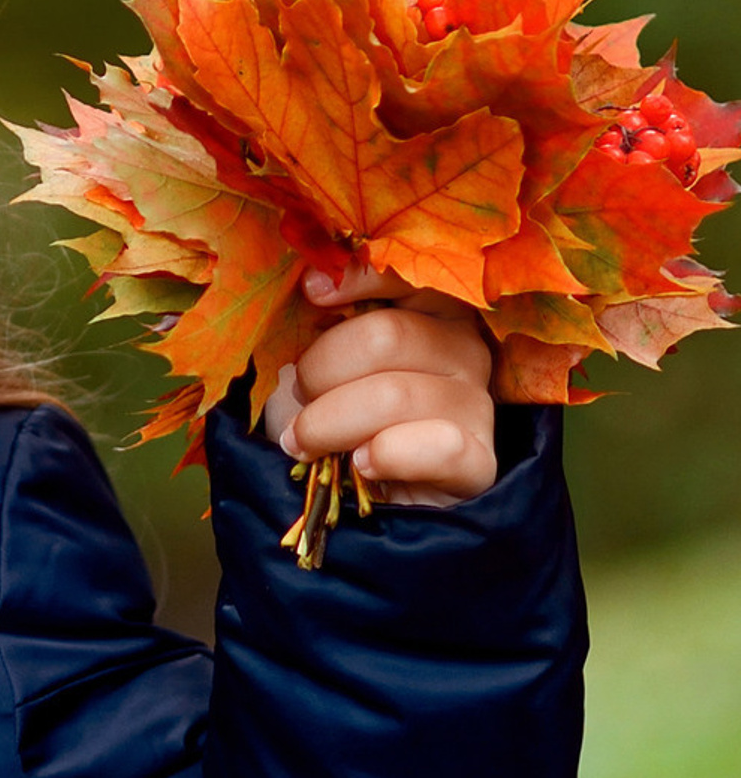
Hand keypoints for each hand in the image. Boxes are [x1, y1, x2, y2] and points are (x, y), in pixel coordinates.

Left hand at [263, 262, 496, 506]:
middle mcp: (463, 350)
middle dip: (320, 371)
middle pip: (386, 335)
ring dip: (329, 423)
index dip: (359, 277)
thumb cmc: (329, 421)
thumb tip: (313, 281)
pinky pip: (438, 445)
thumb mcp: (314, 367)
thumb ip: (317, 324)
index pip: (409, 275)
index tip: (311, 293)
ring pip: (394, 394)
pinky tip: (361, 464)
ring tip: (306, 443)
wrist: (350, 502)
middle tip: (299, 399)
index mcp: (429, 314)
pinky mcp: (478, 462)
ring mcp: (476, 405)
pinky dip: (387, 454)